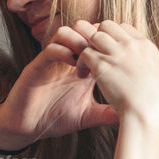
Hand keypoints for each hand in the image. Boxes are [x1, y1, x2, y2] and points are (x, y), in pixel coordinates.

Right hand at [0, 23, 118, 148]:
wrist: (27, 128)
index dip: (110, 44)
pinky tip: (72, 66)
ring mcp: (52, 61)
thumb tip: (132, 116)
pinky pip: (50, 49)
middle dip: (96, 37)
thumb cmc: (55, 120)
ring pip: (66, 32)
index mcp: (81, 67)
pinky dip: (63, 52)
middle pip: (84, 30)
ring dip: (80, 41)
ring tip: (88, 57)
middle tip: (105, 52)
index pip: (98, 43)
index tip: (120, 56)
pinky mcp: (37, 67)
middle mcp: (67, 60)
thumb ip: (107, 113)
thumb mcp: (87, 116)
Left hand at [73, 20, 158, 130]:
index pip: (124, 28)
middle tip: (92, 55)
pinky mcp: (103, 64)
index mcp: (146, 47)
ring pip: (94, 36)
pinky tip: (82, 76)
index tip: (107, 53)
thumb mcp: (152, 77)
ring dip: (86, 48)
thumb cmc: (153, 102)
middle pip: (107, 25)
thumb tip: (134, 69)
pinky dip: (80, 63)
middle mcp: (132, 45)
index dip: (112, 38)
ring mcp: (117, 53)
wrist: (150, 111)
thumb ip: (141, 66)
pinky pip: (84, 53)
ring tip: (86, 66)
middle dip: (96, 38)